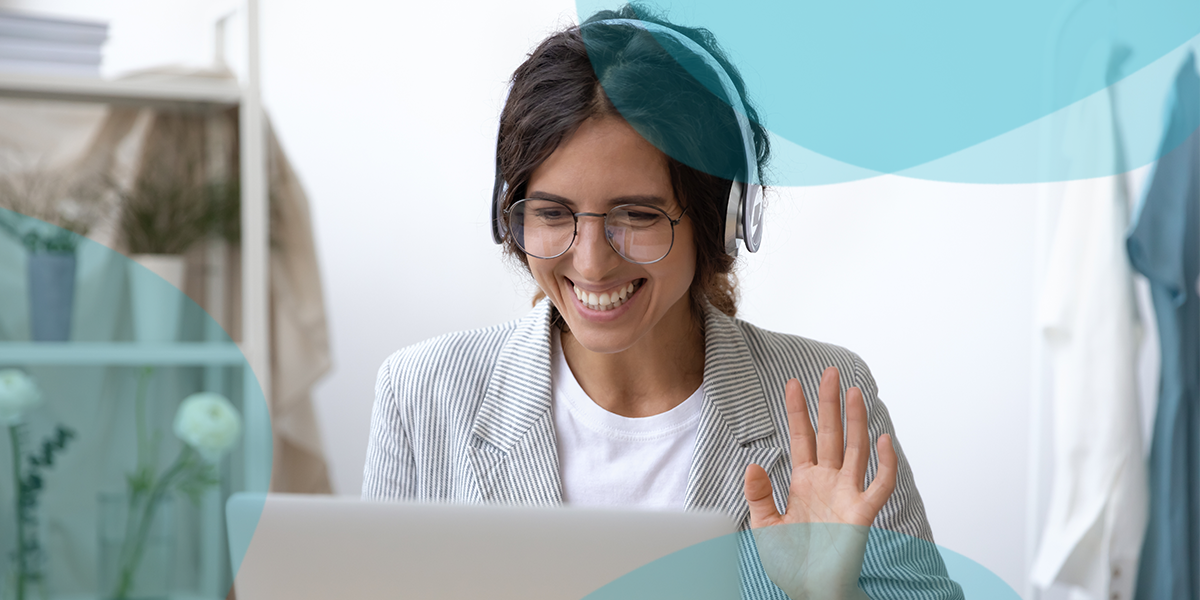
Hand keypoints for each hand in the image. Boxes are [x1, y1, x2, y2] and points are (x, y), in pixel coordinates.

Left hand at [743, 366, 897, 599]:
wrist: (810, 592)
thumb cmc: (791, 563)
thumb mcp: (764, 526)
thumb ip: (759, 495)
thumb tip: (753, 464)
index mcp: (804, 482)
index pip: (802, 437)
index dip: (798, 411)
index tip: (793, 382)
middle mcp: (828, 482)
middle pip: (831, 434)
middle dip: (829, 403)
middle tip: (829, 372)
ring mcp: (847, 495)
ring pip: (855, 450)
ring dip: (857, 421)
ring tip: (855, 392)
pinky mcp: (862, 513)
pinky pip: (880, 485)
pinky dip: (886, 463)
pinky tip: (885, 440)